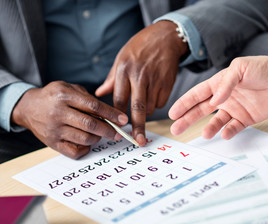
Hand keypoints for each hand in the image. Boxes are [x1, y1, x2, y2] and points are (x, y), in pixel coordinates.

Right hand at [11, 81, 127, 158]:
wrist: (28, 107)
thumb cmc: (53, 97)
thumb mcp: (69, 88)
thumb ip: (88, 98)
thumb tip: (111, 114)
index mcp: (65, 96)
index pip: (93, 107)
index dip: (111, 114)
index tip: (123, 120)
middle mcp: (59, 113)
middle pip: (90, 125)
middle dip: (109, 130)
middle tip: (118, 133)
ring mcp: (55, 129)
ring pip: (85, 139)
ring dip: (98, 138)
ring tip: (101, 134)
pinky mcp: (52, 143)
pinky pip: (74, 152)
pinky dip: (86, 149)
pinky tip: (88, 143)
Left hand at [95, 21, 188, 145]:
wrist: (166, 37)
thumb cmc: (140, 47)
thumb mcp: (122, 58)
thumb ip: (111, 78)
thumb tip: (98, 94)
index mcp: (124, 70)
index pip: (119, 99)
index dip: (116, 116)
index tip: (116, 129)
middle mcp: (140, 76)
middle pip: (137, 108)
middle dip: (137, 127)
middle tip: (138, 141)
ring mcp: (156, 80)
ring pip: (150, 107)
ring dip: (146, 110)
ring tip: (144, 97)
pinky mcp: (168, 83)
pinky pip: (161, 102)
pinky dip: (156, 102)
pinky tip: (155, 90)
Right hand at [169, 46, 267, 139]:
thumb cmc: (264, 68)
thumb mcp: (241, 68)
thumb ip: (226, 83)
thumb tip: (215, 100)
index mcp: (219, 84)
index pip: (197, 94)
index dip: (184, 103)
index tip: (172, 112)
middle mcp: (225, 97)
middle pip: (201, 110)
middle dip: (187, 119)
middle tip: (176, 129)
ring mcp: (235, 108)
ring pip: (216, 121)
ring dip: (209, 128)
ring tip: (204, 134)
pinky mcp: (247, 118)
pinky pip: (234, 127)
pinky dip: (229, 131)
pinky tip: (225, 133)